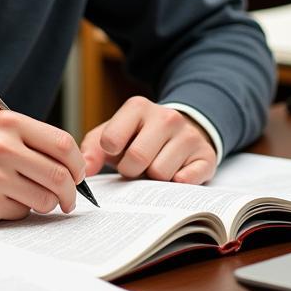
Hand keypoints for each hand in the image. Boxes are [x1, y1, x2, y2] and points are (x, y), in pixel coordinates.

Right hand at [0, 111, 85, 223]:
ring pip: (43, 199)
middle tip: (68, 199)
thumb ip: (29, 140)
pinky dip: (17, 211)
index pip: (62, 143)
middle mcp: (2, 147)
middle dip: (70, 193)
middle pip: (58, 175)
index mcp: (8, 123)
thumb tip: (70, 164)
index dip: (77, 163)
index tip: (78, 174)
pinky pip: (19, 213)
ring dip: (44, 204)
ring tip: (30, 198)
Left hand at [80, 96, 215, 184]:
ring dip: (154, 179)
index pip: (111, 140)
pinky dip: (178, 184)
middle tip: (136, 167)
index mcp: (138, 107)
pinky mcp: (206, 156)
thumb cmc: (138, 137)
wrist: (178, 132)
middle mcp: (166, 116)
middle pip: (137, 159)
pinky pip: (187, 180)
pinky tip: (175, 175)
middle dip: (132, 171)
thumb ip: (92, 149)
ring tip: (155, 167)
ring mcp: (189, 135)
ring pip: (161, 173)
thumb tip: (84, 171)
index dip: (112, 155)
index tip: (116, 153)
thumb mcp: (112, 135)